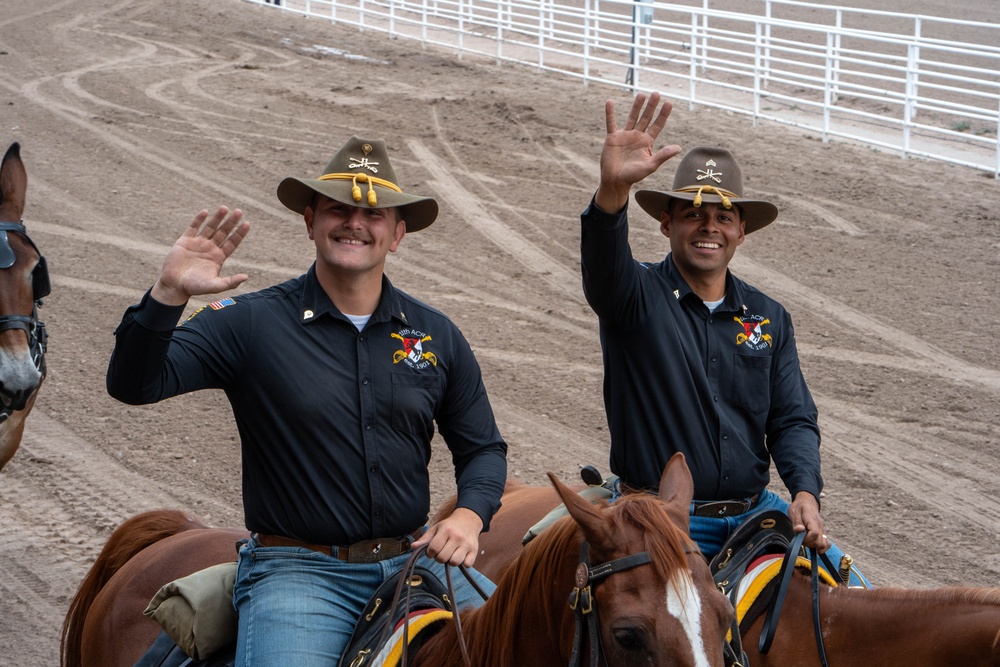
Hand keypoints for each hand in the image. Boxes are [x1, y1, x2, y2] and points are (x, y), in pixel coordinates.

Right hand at [151, 206, 250, 305]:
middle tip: (239, 211)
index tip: (247, 223)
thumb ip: (230, 282)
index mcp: (218, 257)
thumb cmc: (195, 288)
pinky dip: (199, 220)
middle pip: (223, 232)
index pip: (232, 242)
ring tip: (224, 208)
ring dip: (217, 218)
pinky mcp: (185, 241)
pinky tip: (205, 212)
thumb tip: (246, 277)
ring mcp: (198, 243)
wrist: (174, 286)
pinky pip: (193, 227)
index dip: (239, 233)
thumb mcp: (214, 286)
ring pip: (210, 227)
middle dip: (231, 222)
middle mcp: (210, 248)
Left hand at [411, 507, 482, 567]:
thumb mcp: (436, 528)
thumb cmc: (449, 526)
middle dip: (439, 558)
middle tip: (442, 552)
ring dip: (450, 561)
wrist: (468, 520)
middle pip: (442, 558)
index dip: (430, 553)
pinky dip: (463, 563)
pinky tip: (461, 555)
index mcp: (446, 530)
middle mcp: (457, 537)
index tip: (432, 551)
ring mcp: (467, 544)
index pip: (433, 548)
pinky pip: (467, 564)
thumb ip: (425, 539)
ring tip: (451, 554)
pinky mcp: (474, 550)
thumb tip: (413, 547)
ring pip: (454, 562)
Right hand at [594, 92, 681, 213]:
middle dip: (651, 106)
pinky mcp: (613, 137)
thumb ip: (663, 155)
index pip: (657, 125)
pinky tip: (610, 102)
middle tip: (656, 93)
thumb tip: (679, 148)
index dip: (663, 115)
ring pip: (632, 117)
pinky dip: (610, 113)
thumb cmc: (633, 176)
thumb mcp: (650, 166)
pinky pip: (611, 122)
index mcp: (647, 142)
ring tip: (642, 95)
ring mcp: (625, 135)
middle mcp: (637, 136)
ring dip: (636, 106)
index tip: (669, 103)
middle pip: (646, 118)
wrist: (615, 181)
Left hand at [788, 491, 830, 552]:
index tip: (799, 537)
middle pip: (819, 542)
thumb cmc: (799, 507)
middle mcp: (820, 526)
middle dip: (809, 544)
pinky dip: (821, 547)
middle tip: (801, 538)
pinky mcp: (822, 533)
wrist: (807, 502)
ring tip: (806, 541)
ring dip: (814, 546)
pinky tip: (814, 546)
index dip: (806, 538)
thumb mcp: (794, 512)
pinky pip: (826, 543)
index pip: (814, 533)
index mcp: (812, 520)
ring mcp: (822, 530)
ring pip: (823, 544)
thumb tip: (799, 530)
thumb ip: (797, 522)